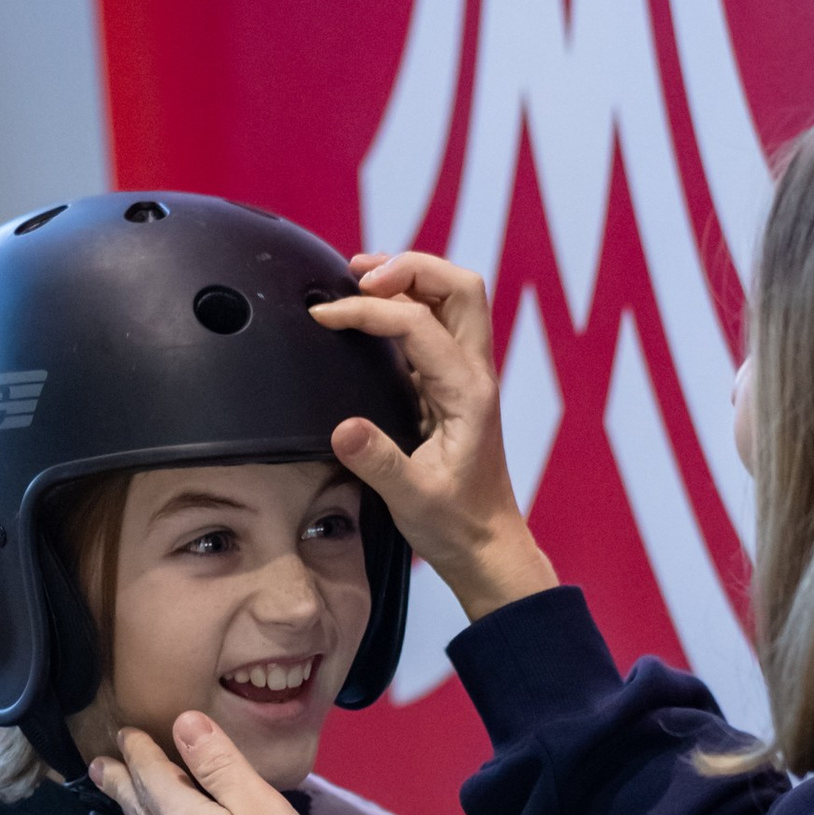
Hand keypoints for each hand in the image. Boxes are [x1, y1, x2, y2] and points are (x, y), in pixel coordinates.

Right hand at [313, 250, 559, 623]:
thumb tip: (341, 428)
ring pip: (454, 299)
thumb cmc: (457, 526)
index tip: (325, 317)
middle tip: (358, 276)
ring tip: (361, 279)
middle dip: (410, 268)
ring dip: (412, 279)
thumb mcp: (412, 500)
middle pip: (460, 286)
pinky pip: (439, 324)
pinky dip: (408, 305)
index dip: (368, 310)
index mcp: (467, 393)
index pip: (418, 322)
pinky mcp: (453, 386)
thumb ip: (377, 461)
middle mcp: (474, 374)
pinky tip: (374, 313)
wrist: (487, 546)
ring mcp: (467, 377)